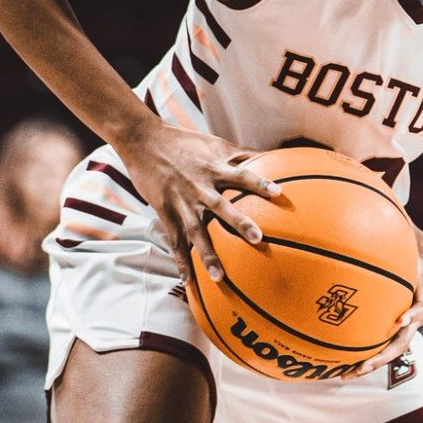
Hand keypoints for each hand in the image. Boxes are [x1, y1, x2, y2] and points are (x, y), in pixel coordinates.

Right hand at [114, 119, 281, 282]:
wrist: (144, 141)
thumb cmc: (185, 142)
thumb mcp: (215, 143)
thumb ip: (242, 153)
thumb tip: (273, 156)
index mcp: (214, 168)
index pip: (242, 175)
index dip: (259, 182)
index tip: (278, 193)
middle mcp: (199, 187)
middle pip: (221, 206)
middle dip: (239, 222)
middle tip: (258, 239)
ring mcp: (181, 202)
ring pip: (196, 231)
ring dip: (207, 255)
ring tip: (220, 277)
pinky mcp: (165, 212)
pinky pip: (174, 240)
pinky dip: (180, 261)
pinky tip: (188, 281)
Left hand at [351, 229, 422, 376]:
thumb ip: (401, 221)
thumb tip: (383, 194)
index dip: (414, 312)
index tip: (401, 320)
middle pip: (405, 337)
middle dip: (385, 352)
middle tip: (363, 363)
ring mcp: (418, 323)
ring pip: (397, 347)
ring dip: (375, 361)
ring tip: (348, 374)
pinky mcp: (412, 328)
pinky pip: (392, 344)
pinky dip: (374, 354)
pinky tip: (349, 365)